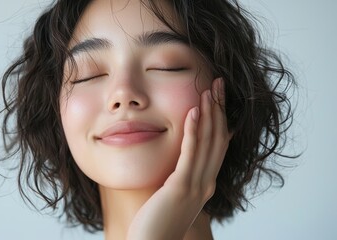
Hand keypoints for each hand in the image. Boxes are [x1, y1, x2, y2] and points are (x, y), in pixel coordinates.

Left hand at [127, 78, 231, 239]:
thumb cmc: (157, 222)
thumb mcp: (172, 196)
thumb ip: (178, 177)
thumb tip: (176, 161)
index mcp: (205, 183)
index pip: (218, 145)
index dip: (221, 119)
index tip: (219, 98)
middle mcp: (206, 183)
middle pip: (218, 139)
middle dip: (219, 109)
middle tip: (219, 83)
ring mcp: (196, 185)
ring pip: (208, 143)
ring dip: (210, 114)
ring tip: (209, 89)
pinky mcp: (181, 187)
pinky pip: (190, 154)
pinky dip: (194, 131)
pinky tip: (193, 111)